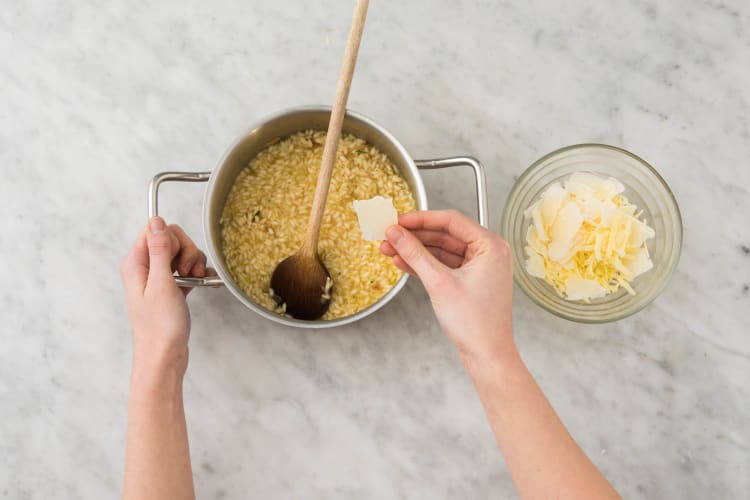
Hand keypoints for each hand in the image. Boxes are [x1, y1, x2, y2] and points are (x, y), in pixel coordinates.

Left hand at [120, 216, 208, 372]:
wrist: (164, 356)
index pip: (156, 230)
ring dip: (195, 264)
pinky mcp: (170, 288)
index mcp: (136, 263)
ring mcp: (157, 278)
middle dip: (188, 252)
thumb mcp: (161, 284)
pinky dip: (198, 275)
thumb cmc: (160, 327)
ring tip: (195, 281)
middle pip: (171, 240)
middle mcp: (144, 268)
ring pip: (182, 254)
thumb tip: (156, 220)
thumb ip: (159, 250)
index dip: (174, 241)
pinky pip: (186, 270)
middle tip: (189, 274)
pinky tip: (203, 285)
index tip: (180, 261)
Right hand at [380, 210, 513, 362]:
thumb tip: (396, 233)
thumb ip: (415, 254)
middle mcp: (488, 253)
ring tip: (389, 249)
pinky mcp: (469, 281)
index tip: (399, 220)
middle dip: (414, 237)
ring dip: (415, 250)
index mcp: (491, 246)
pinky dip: (423, 264)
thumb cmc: (475, 324)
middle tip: (389, 235)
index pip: (451, 221)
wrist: (486, 355)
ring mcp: (479, 268)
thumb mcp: (439, 283)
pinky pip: (443, 265)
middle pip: (445, 235)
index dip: (421, 219)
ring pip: (441, 250)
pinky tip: (402, 262)